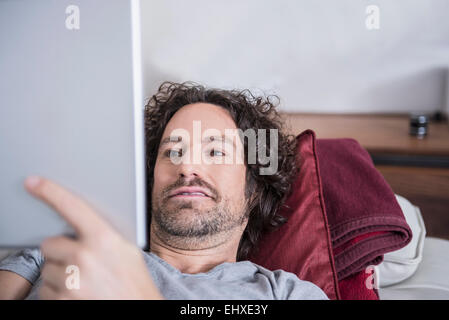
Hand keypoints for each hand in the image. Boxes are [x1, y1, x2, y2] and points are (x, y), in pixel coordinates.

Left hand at [24, 176, 162, 299]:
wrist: (137, 309)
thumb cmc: (134, 283)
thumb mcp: (128, 251)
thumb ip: (104, 234)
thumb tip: (83, 222)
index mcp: (104, 238)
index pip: (71, 207)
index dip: (50, 191)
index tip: (33, 182)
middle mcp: (84, 256)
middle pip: (50, 244)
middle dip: (61, 252)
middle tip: (82, 264)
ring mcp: (71, 280)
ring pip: (47, 269)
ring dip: (60, 275)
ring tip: (86, 283)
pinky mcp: (61, 300)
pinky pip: (45, 291)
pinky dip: (57, 294)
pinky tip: (79, 295)